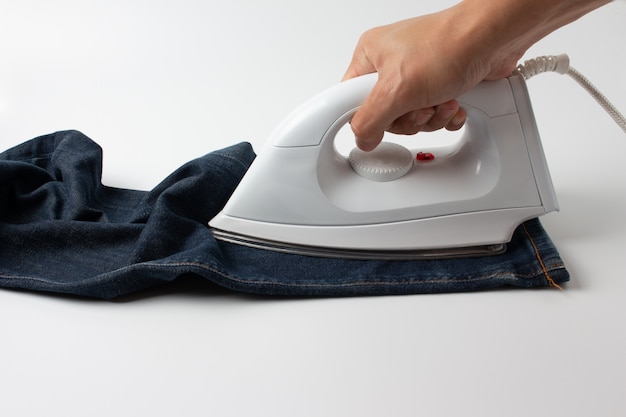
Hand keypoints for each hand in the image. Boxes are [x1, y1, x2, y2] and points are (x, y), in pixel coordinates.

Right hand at [342, 5, 519, 150]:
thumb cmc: (448, 45)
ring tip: (442, 100)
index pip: (350, 100)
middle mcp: (392, 64)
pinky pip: (433, 115)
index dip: (365, 117)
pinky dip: (446, 115)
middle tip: (419, 106)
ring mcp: (417, 75)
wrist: (494, 39)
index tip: (376, 125)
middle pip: (385, 115)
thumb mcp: (396, 90)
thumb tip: (362, 139)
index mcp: (370, 56)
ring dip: (430, 117)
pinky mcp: (441, 84)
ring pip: (412, 118)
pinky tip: (453, 101)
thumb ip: (370, 120)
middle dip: (409, 118)